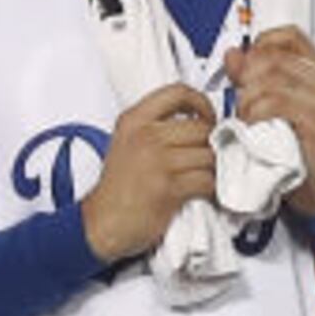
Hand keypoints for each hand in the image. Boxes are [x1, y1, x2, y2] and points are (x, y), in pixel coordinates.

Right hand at [78, 83, 218, 261]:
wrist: (102, 224)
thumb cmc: (117, 189)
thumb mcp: (125, 143)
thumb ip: (154, 127)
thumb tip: (197, 122)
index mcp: (133, 120)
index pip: (178, 92)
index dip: (202, 103)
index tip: (206, 116)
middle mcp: (145, 136)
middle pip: (201, 127)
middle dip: (211, 144)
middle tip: (208, 154)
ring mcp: (157, 161)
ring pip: (209, 154)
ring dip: (212, 168)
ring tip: (203, 175)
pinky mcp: (169, 187)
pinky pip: (207, 180)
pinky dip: (210, 188)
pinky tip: (200, 191)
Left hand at [223, 26, 314, 213]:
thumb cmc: (294, 149)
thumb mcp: (270, 105)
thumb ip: (251, 77)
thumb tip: (233, 54)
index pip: (288, 36)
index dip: (260, 46)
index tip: (246, 69)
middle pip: (270, 59)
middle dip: (246, 81)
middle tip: (243, 105)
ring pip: (268, 81)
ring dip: (247, 103)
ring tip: (249, 122)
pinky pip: (273, 105)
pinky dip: (254, 117)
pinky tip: (254, 131)